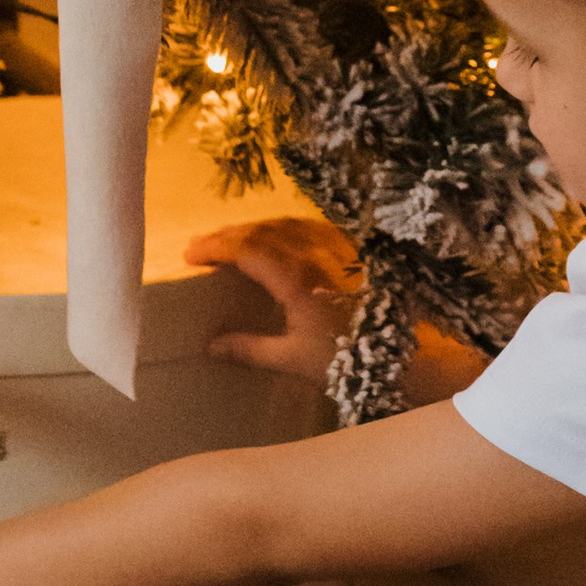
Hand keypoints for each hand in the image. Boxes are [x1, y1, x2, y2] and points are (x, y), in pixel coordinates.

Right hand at [187, 215, 362, 379]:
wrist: (395, 356)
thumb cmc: (341, 359)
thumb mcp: (291, 359)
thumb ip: (249, 349)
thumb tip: (210, 345)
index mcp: (295, 280)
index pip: (247, 250)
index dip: (216, 248)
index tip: (190, 254)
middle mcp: (312, 257)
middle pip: (263, 232)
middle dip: (228, 235)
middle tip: (201, 246)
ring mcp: (332, 252)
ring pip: (286, 226)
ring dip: (254, 229)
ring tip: (231, 240)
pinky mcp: (347, 255)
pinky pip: (310, 229)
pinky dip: (283, 228)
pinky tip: (277, 237)